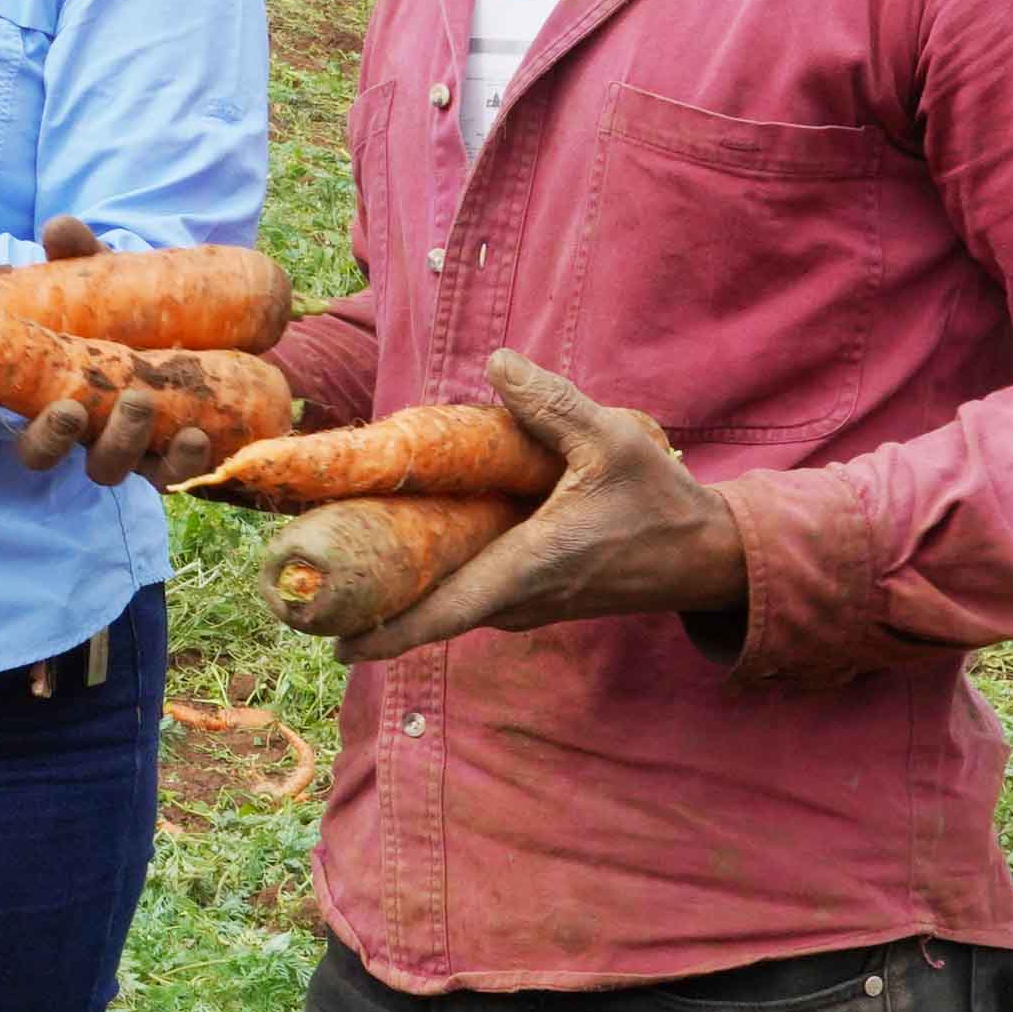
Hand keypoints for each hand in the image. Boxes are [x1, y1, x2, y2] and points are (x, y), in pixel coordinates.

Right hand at [0, 215, 245, 488]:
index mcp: (44, 379)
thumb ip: (82, 257)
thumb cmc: (140, 310)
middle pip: (39, 453)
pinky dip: (182, 461)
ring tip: (141, 401)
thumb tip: (60, 228)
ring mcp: (122, 448)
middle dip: (48, 438)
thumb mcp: (110, 279)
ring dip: (119, 442)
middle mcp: (77, 423)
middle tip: (67, 409)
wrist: (220, 339)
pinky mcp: (170, 462)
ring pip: (104, 469)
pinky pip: (169, 477)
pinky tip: (197, 434)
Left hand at [342, 351, 747, 659]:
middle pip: (430, 612)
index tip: (335, 648)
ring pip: (447, 602)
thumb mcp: (613, 439)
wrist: (704, 555)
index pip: (446, 612)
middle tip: (307, 594)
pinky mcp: (532, 597)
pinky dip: (433, 577)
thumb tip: (496, 363)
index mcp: (530, 568)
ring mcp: (525, 604)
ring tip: (341, 559)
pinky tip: (406, 541)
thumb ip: (551, 404)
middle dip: (373, 609)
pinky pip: (469, 592)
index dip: (388, 634)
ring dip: (400, 591)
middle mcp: (519, 598)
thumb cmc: (661, 502)